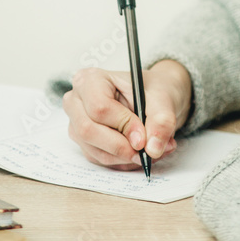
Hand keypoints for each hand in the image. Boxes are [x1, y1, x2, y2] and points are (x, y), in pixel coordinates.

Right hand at [63, 61, 192, 169]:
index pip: (99, 107)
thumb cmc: (152, 91)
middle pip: (89, 130)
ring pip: (94, 149)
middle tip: (146, 151)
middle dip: (121, 146)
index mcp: (91, 79)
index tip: (143, 137)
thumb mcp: (163, 100)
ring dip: (125, 157)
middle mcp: (77, 101)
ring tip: (150, 149)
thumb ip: (161, 122)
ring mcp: (76, 123)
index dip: (123, 125)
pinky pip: (99, 159)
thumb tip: (153, 149)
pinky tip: (138, 151)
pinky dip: (122, 161)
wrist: (152, 97)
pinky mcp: (83, 142)